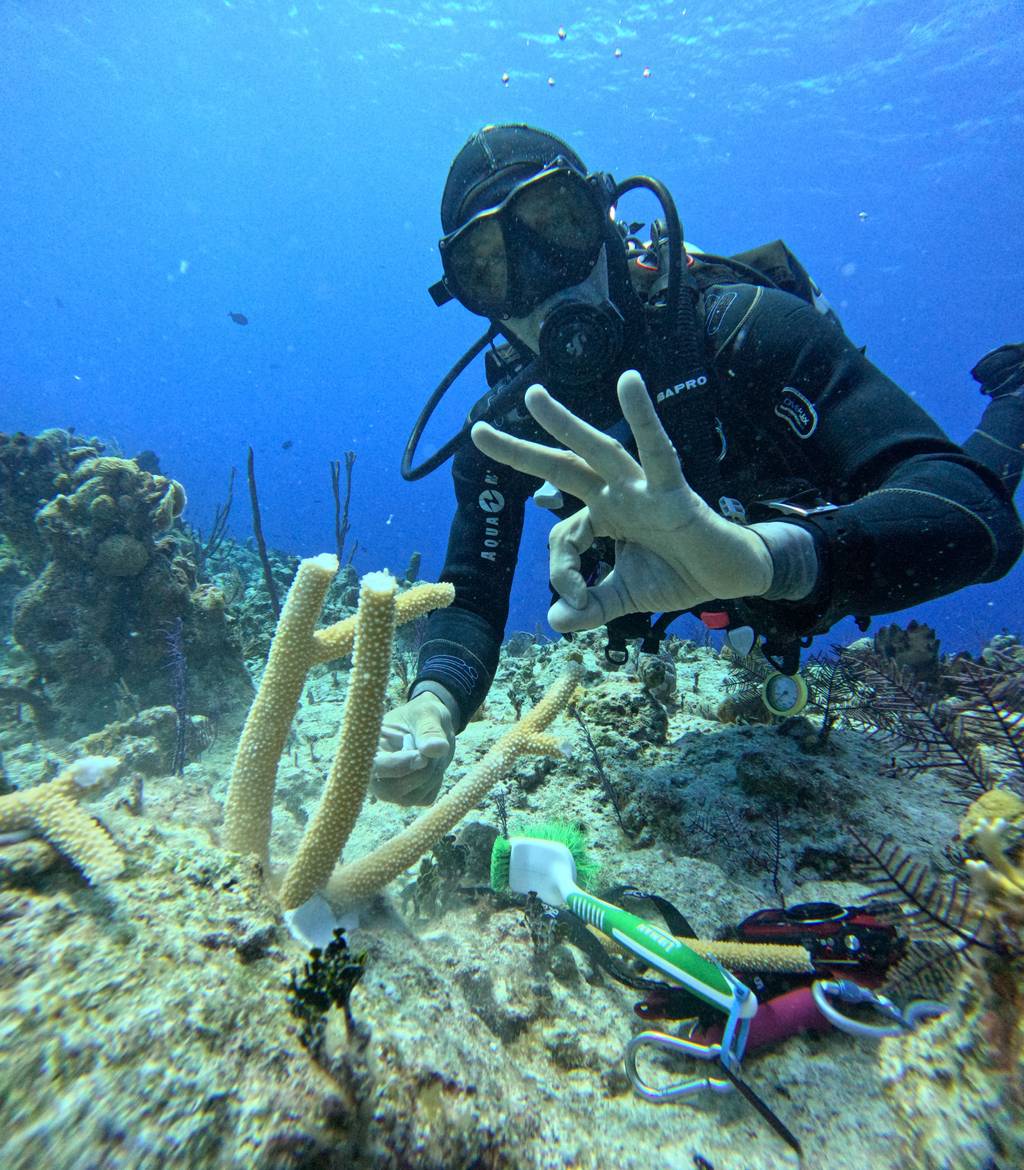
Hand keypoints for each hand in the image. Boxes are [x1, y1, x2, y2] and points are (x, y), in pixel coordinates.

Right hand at [371, 691, 454, 805]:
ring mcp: (389, 787)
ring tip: (432, 751)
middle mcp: (374, 772)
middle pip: (388, 791)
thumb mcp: (427, 714)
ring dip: (430, 775)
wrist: (433, 725)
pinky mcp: (407, 795)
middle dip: (418, 773)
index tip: (421, 757)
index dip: (396, 765)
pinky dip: (436, 781)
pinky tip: (432, 764)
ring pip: (409, 797)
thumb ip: (429, 730)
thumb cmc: (422, 715)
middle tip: (432, 751)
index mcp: (369, 747)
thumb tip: (436, 749)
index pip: (372, 767)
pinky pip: (425, 798)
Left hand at [470, 369, 773, 632]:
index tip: (575, 598)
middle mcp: (616, 494)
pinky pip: (657, 451)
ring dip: (565, 425)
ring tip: (534, 398)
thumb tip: (555, 620)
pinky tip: (630, 382)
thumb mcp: (625, 597)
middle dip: (520, 452)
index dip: (562, 571)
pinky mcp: (672, 491)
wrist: (729, 577)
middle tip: (478, 431)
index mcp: (602, 515)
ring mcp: (642, 489)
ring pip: (597, 452)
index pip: (562, 536)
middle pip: (560, 468)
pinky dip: (645, 418)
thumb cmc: (678, 574)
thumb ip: (592, 607)